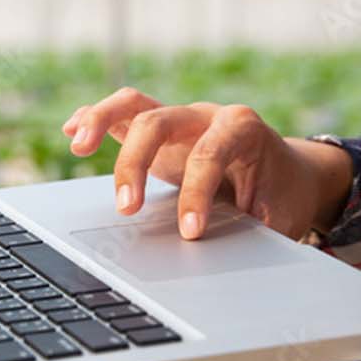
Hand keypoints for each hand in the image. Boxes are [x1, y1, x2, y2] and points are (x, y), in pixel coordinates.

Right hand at [63, 87, 352, 239]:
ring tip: (78, 146)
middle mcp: (206, 115)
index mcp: (242, 128)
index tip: (189, 233)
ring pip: (133, 103)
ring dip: (101, 121)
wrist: (289, 176)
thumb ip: (249, 229)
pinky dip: (94, 119)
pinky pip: (121, 114)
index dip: (196, 193)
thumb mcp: (275, 217)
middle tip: (126, 208)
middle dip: (136, 163)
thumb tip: (215, 257)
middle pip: (159, 121)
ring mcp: (178, 119)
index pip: (210, 153)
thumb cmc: (280, 197)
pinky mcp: (158, 131)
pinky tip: (71, 132)